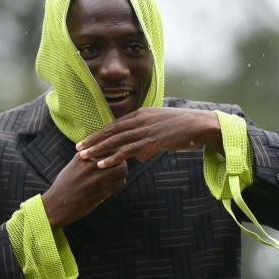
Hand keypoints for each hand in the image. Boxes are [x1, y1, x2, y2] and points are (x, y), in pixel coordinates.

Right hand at [42, 153, 127, 228]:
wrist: (55, 206)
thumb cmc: (64, 186)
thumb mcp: (72, 166)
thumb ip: (87, 158)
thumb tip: (104, 153)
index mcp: (83, 156)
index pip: (108, 146)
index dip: (114, 152)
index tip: (114, 157)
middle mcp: (90, 165)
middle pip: (117, 156)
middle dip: (121, 162)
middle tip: (120, 168)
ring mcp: (96, 178)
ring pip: (122, 169)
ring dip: (122, 174)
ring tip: (119, 178)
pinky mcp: (100, 192)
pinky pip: (119, 184)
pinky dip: (120, 185)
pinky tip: (114, 187)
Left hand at [76, 108, 222, 168]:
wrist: (200, 125)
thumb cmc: (184, 129)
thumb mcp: (161, 132)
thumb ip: (148, 142)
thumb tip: (140, 154)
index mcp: (141, 114)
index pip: (115, 125)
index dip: (99, 133)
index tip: (86, 140)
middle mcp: (140, 120)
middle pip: (111, 132)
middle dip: (93, 141)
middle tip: (78, 149)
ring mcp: (145, 130)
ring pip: (116, 141)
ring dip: (98, 150)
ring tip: (84, 157)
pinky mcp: (152, 140)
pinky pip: (128, 151)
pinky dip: (113, 158)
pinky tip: (102, 164)